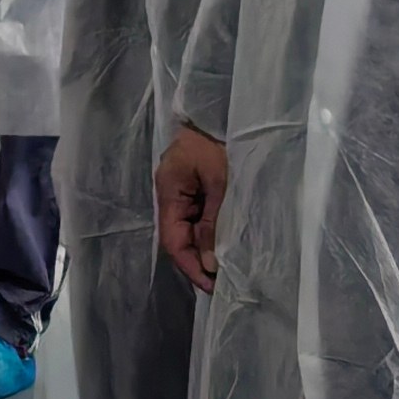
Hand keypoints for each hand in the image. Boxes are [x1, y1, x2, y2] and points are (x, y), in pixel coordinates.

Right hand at [155, 126, 228, 293]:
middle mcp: (172, 194)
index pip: (173, 240)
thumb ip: (213, 225)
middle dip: (200, 261)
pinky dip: (212, 233)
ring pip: (191, 229)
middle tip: (225, 283)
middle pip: (180, 237)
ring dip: (207, 248)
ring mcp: (184, 190)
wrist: (222, 112)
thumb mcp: (221, 186)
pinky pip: (200, 218)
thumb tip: (208, 264)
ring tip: (228, 269)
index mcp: (169, 192)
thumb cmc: (220, 145)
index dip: (190, 266)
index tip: (211, 286)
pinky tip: (226, 245)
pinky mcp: (197, 187)